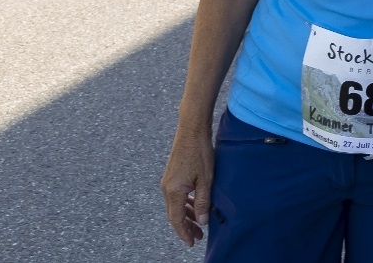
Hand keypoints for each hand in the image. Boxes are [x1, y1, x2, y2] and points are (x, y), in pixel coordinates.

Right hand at [161, 125, 214, 246]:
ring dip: (186, 215)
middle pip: (174, 214)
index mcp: (173, 191)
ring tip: (199, 223)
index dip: (184, 232)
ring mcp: (168, 181)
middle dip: (186, 226)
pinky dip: (185, 204)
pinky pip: (177, 196)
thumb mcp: (205, 179)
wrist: (191, 130)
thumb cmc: (200, 152)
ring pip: (176, 205)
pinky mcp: (172, 175)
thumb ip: (203, 201)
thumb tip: (202, 221)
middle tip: (198, 236)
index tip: (191, 242)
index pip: (176, 220)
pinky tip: (195, 205)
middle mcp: (166, 188)